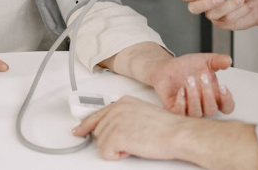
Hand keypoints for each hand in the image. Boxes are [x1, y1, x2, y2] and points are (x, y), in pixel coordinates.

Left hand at [72, 96, 191, 160]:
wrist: (178, 133)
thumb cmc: (167, 127)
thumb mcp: (142, 114)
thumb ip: (125, 117)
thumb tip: (115, 128)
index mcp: (123, 102)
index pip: (97, 114)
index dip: (86, 125)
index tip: (79, 130)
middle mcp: (117, 109)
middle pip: (99, 131)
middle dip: (111, 140)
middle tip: (130, 141)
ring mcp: (115, 121)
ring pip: (102, 144)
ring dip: (117, 148)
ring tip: (136, 143)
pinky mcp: (116, 136)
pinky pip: (106, 153)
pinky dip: (118, 155)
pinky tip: (132, 148)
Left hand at [148, 53, 234, 116]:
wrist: (168, 67)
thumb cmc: (187, 67)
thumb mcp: (205, 60)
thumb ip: (218, 61)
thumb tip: (228, 61)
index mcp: (214, 96)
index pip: (227, 107)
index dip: (227, 100)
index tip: (223, 87)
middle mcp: (203, 105)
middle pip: (212, 110)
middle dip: (208, 94)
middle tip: (203, 77)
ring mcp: (189, 109)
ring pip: (196, 113)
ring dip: (194, 96)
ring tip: (190, 80)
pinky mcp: (175, 110)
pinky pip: (180, 112)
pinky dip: (182, 101)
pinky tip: (181, 90)